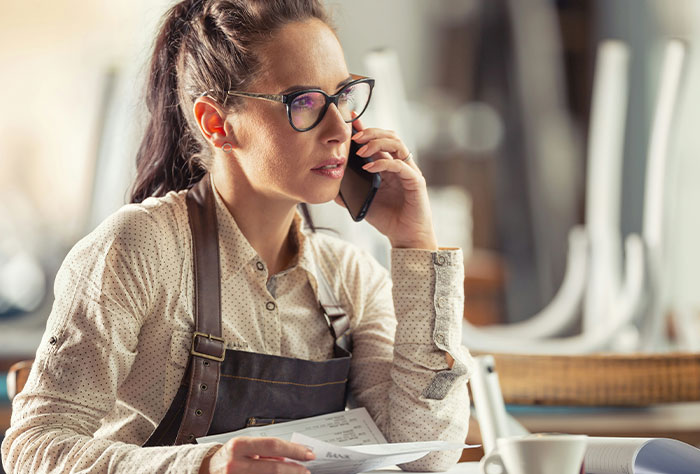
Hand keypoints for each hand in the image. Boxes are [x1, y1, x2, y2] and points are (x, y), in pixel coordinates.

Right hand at [199, 437, 313, 473]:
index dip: (294, 450)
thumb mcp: (244, 448)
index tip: (308, 454)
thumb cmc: (228, 457)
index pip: (273, 445)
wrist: (205, 471)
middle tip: (306, 470)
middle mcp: (235, 463)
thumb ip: (265, 451)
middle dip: (294, 470)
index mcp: (238, 446)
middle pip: (273, 467)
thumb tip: (289, 456)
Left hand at [336, 120, 437, 249]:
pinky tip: (369, 167)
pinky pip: (400, 165)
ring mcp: (409, 171)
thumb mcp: (362, 202)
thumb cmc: (387, 219)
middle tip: (353, 137)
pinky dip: (383, 163)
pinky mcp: (415, 181)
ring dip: (377, 143)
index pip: (378, 140)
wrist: (404, 237)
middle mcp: (400, 164)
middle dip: (370, 132)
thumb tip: (330, 186)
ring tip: (361, 150)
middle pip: (389, 136)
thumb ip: (348, 193)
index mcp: (388, 166)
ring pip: (397, 144)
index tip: (350, 120)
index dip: (365, 128)